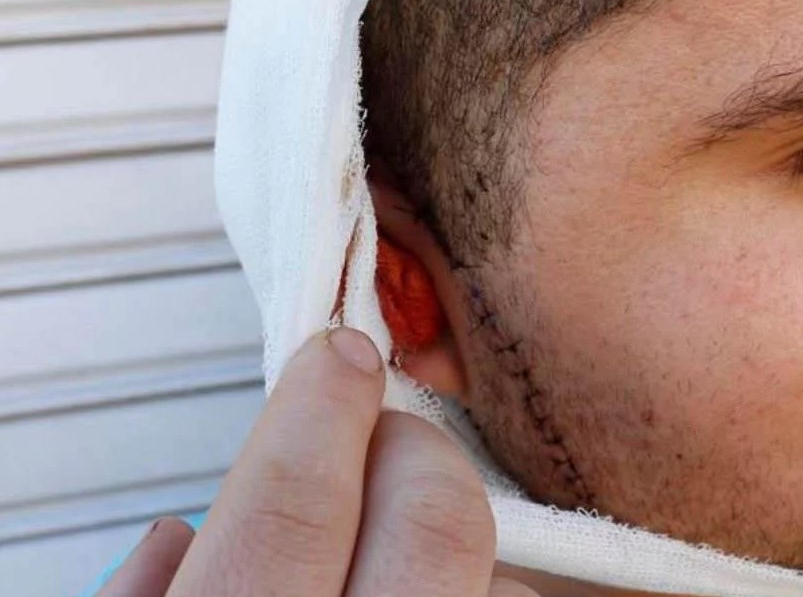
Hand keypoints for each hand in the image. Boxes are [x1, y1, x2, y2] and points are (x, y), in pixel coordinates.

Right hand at [97, 329, 536, 596]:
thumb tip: (177, 538)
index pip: (294, 508)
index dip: (319, 411)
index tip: (338, 354)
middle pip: (435, 520)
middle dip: (412, 451)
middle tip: (380, 444)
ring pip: (499, 575)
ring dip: (448, 546)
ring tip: (394, 570)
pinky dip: (482, 593)